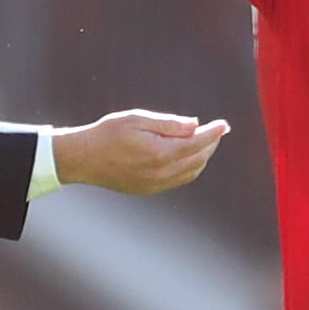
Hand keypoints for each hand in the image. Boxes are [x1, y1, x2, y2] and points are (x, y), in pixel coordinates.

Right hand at [54, 111, 228, 195]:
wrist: (84, 159)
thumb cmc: (108, 133)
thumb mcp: (137, 119)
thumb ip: (169, 123)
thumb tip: (195, 125)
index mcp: (160, 153)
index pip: (198, 143)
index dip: (213, 133)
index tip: (224, 124)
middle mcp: (161, 173)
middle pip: (199, 159)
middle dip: (211, 144)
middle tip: (218, 130)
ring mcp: (156, 184)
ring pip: (192, 172)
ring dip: (203, 157)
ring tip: (207, 142)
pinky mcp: (150, 190)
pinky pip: (179, 180)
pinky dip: (191, 168)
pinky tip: (190, 157)